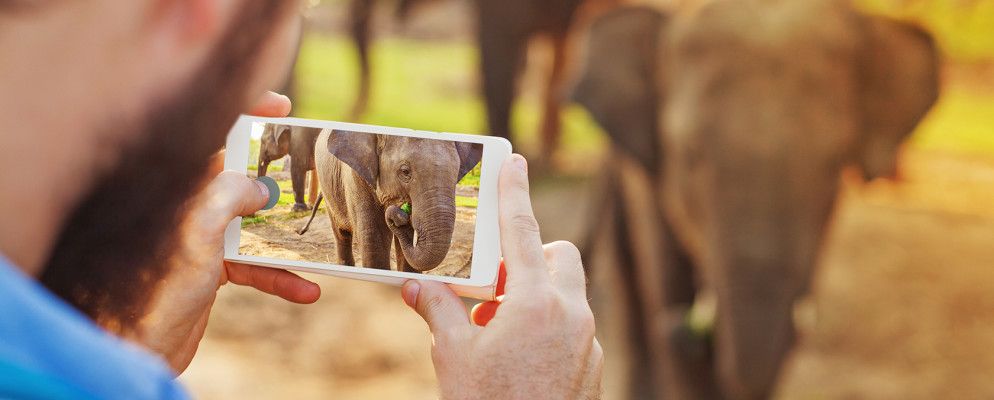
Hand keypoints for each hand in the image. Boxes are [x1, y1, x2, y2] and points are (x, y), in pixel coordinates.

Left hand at [131, 92, 320, 372]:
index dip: (245, 112)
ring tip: (321, 240)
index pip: (209, 132)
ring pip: (253, 224)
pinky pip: (253, 265)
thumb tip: (261, 188)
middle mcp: (187, 205)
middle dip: (277, 175)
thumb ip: (231, 194)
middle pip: (239, 175)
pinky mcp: (210, 270)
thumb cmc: (153, 287)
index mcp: (176, 184)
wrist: (135, 349)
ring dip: (287, 237)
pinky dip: (279, 276)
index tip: (283, 108)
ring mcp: (199, 237)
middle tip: (312, 170)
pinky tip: (306, 290)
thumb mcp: (198, 229)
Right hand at [401, 154, 602, 398]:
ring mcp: (587, 341)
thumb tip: (413, 285)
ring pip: (568, 294)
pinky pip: (574, 327)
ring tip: (498, 330)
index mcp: (535, 302)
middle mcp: (571, 314)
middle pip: (559, 257)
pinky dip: (549, 327)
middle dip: (530, 259)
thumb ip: (437, 310)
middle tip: (494, 286)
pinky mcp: (593, 365)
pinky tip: (519, 358)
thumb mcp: (453, 355)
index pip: (522, 231)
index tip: (515, 160)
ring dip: (537, 297)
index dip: (515, 192)